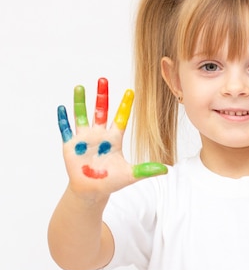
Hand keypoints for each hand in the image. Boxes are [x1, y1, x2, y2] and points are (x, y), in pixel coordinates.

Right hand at [57, 77, 166, 198]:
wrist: (92, 190)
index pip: (120, 118)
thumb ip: (146, 170)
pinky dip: (63, 119)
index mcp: (114, 139)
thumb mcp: (130, 175)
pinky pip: (66, 129)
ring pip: (82, 115)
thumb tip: (165, 170)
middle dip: (102, 96)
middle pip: (101, 111)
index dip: (125, 105)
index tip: (130, 91)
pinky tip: (62, 108)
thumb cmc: (111, 181)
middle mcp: (99, 135)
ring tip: (80, 87)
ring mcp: (84, 138)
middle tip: (103, 79)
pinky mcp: (71, 144)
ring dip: (80, 102)